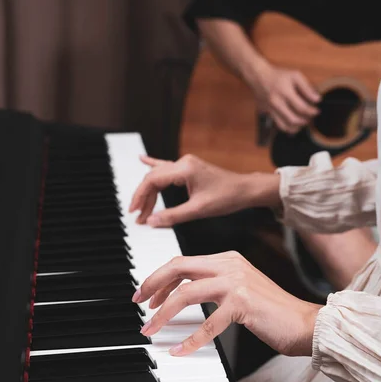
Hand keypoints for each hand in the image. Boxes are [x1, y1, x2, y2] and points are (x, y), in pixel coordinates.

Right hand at [129, 154, 279, 226]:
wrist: (245, 190)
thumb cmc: (226, 197)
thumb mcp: (198, 210)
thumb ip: (173, 216)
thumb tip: (151, 221)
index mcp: (184, 169)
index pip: (152, 180)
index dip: (140, 196)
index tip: (135, 212)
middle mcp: (183, 162)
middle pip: (153, 178)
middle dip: (144, 198)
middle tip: (138, 216)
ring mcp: (186, 164)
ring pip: (159, 175)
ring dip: (149, 192)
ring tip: (141, 207)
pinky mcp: (189, 168)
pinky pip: (167, 167)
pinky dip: (154, 165)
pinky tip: (143, 160)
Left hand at [132, 252, 321, 356]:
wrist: (305, 323)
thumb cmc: (271, 310)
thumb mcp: (239, 287)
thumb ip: (213, 283)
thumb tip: (180, 292)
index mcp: (227, 258)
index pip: (183, 261)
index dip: (160, 277)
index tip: (146, 294)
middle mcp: (229, 264)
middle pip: (178, 267)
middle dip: (152, 284)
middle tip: (139, 303)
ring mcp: (236, 282)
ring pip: (185, 293)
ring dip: (163, 314)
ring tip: (151, 329)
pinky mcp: (242, 303)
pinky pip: (207, 323)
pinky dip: (190, 339)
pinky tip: (180, 350)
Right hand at [252, 65, 320, 133]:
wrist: (259, 77)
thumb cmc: (278, 75)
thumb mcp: (295, 76)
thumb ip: (307, 87)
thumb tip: (317, 99)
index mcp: (285, 92)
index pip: (301, 107)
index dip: (311, 111)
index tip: (316, 111)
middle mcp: (276, 103)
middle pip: (293, 119)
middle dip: (304, 121)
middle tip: (310, 118)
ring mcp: (270, 109)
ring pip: (284, 126)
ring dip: (295, 127)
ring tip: (302, 123)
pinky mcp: (266, 113)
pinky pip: (277, 124)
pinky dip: (286, 127)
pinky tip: (292, 124)